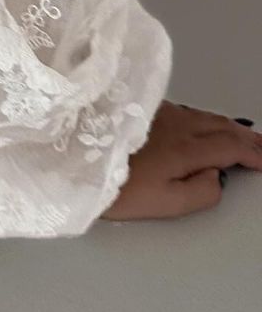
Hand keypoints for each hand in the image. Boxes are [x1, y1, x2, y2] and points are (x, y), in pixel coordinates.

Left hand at [99, 100, 261, 219]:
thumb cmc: (115, 186)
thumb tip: (218, 175)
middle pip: (221, 126)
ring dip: (229, 125)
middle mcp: (176, 124)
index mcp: (185, 147)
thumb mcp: (164, 202)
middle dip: (247, 136)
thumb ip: (200, 192)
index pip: (230, 146)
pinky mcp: (143, 109)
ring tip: (244, 134)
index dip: (253, 153)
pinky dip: (207, 119)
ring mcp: (159, 113)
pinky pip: (187, 112)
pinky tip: (206, 124)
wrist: (69, 155)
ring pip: (204, 116)